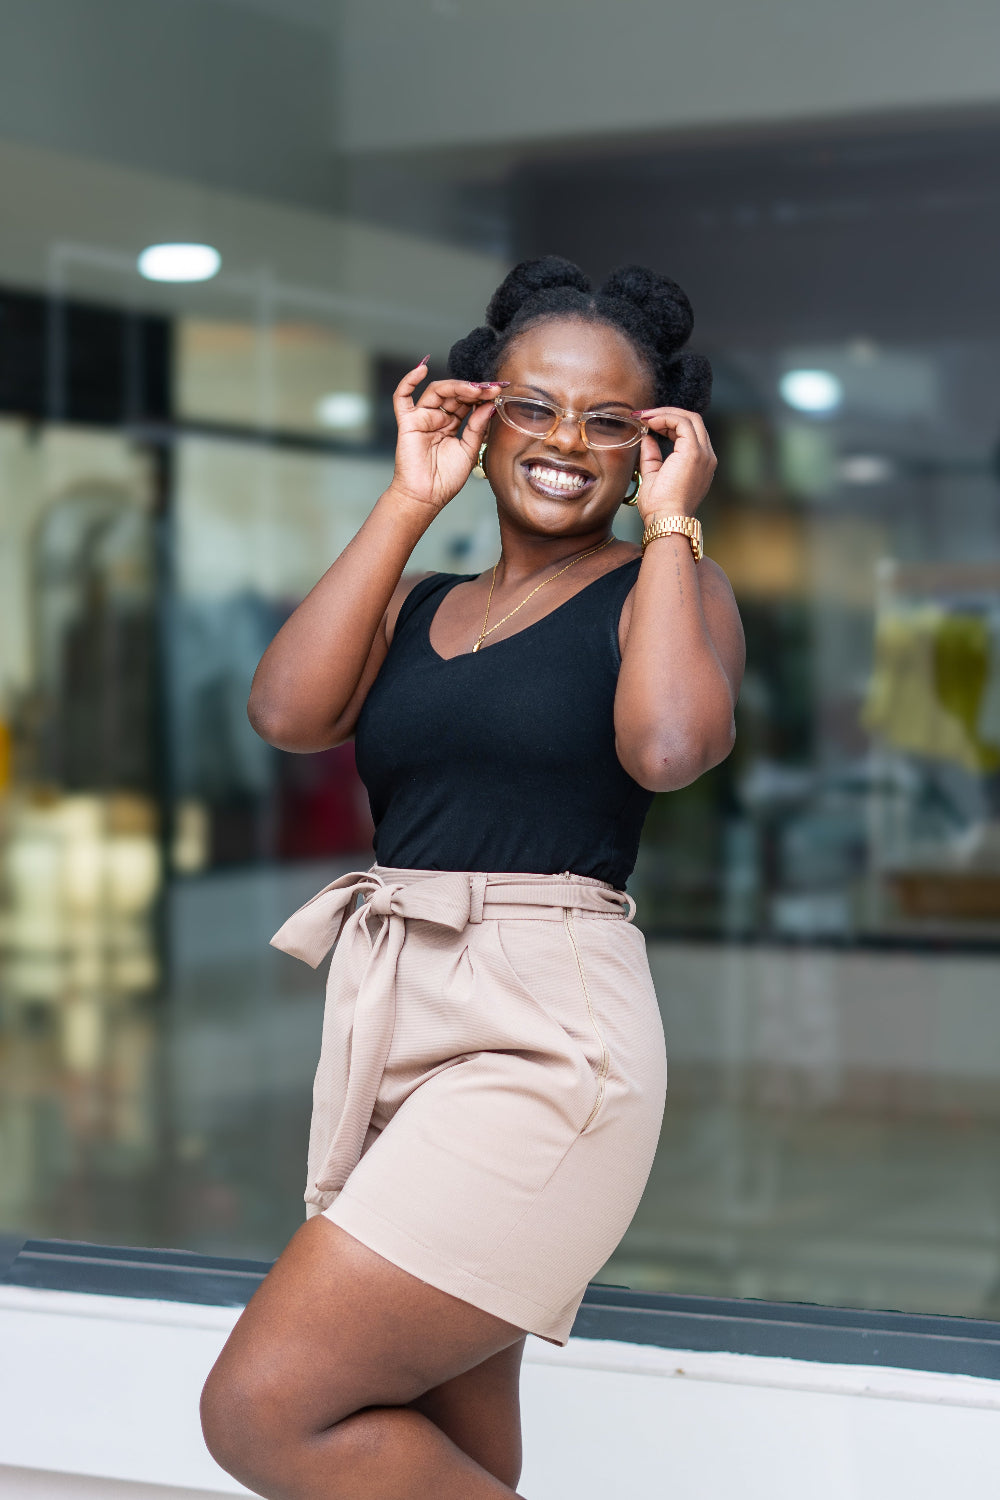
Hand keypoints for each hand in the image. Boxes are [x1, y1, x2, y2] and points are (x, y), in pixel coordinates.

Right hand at [388, 360, 504, 512]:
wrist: (427, 497)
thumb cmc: (446, 479)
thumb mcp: (469, 450)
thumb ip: (477, 427)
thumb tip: (490, 405)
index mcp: (452, 425)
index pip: (467, 402)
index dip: (482, 395)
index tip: (499, 390)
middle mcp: (437, 418)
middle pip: (454, 394)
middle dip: (473, 389)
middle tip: (490, 389)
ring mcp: (422, 418)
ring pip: (437, 391)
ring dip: (456, 386)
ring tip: (474, 389)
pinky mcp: (408, 422)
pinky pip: (402, 397)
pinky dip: (408, 381)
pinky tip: (421, 369)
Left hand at [629, 406, 716, 522]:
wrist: (666, 520)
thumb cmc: (659, 507)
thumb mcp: (653, 476)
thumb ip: (652, 456)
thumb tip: (647, 437)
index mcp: (700, 463)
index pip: (689, 432)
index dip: (668, 423)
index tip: (647, 423)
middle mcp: (706, 456)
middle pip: (693, 421)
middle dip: (667, 413)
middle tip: (644, 416)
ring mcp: (703, 454)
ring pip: (690, 418)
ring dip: (665, 413)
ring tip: (644, 417)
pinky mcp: (694, 452)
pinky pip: (682, 423)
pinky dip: (665, 418)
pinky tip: (650, 422)